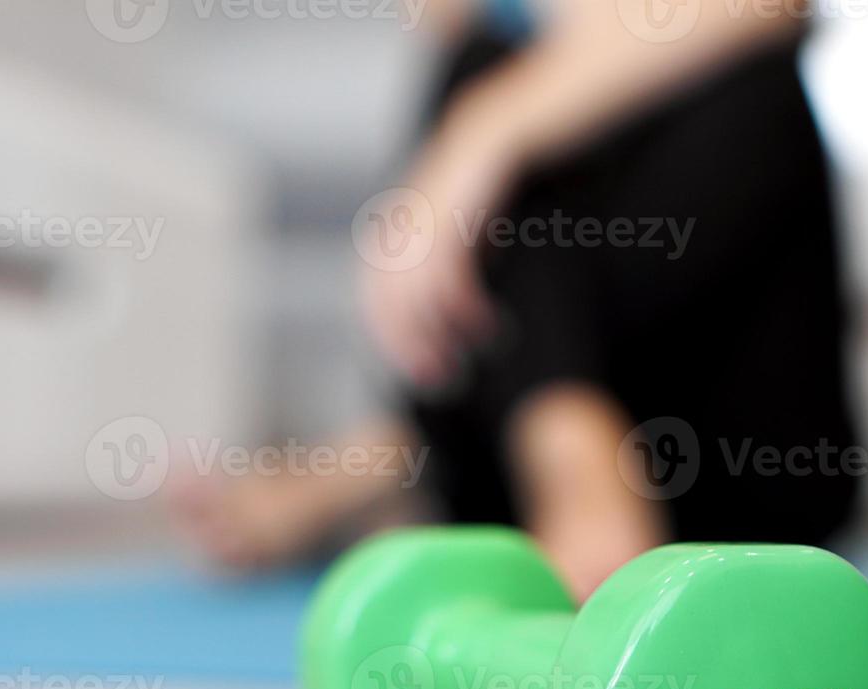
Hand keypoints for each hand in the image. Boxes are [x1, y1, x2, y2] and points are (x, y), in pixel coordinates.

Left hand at [358, 102, 521, 387]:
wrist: (493, 132)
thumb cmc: (475, 189)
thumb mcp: (450, 234)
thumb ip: (438, 270)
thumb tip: (443, 319)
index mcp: (390, 236)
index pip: (375, 300)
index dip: (390, 340)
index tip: (414, 370)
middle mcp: (397, 231)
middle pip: (389, 303)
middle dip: (408, 345)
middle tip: (435, 376)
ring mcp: (421, 222)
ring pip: (414, 293)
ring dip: (433, 334)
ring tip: (457, 360)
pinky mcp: (450, 216)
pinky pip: (446, 272)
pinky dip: (459, 305)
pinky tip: (478, 325)